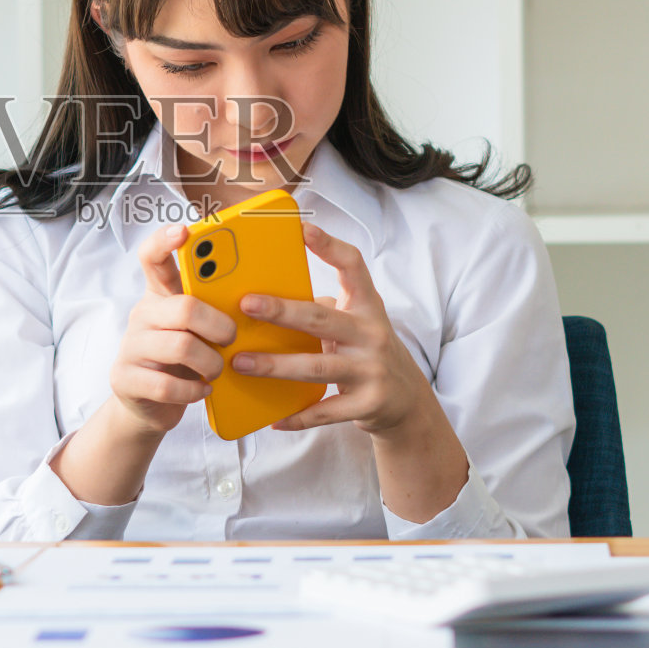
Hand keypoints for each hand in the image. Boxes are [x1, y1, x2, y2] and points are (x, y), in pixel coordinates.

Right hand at [110, 223, 237, 434]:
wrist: (148, 404)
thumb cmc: (182, 360)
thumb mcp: (197, 329)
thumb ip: (213, 309)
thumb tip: (254, 298)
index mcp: (160, 295)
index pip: (152, 257)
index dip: (164, 241)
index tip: (184, 231)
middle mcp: (143, 315)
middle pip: (185, 307)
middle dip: (218, 326)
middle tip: (230, 339)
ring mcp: (131, 346)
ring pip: (181, 346)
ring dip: (211, 363)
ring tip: (216, 370)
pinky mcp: (125, 378)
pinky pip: (167, 385)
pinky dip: (193, 390)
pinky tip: (202, 389)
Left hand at [231, 222, 430, 436]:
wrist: (407, 401)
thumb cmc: (367, 352)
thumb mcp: (356, 324)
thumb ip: (321, 310)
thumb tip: (263, 298)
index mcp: (367, 306)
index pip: (354, 266)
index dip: (329, 246)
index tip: (302, 229)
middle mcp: (372, 334)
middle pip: (321, 318)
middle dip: (281, 311)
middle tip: (246, 305)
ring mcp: (372, 370)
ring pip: (316, 367)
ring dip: (275, 366)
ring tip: (241, 363)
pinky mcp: (368, 404)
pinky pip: (326, 411)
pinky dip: (298, 416)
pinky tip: (274, 418)